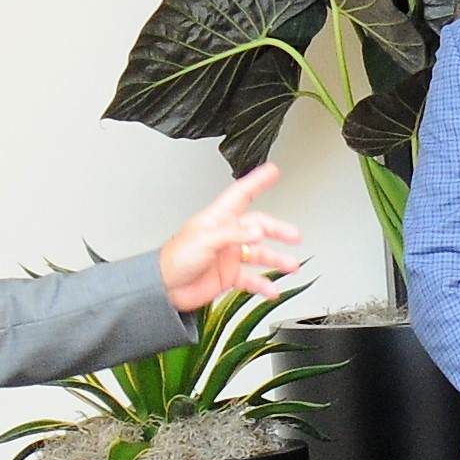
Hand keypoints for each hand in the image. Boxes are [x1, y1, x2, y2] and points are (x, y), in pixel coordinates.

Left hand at [157, 165, 306, 312]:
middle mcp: (227, 235)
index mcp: (218, 219)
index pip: (241, 194)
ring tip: (290, 265)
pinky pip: (252, 278)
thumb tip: (257, 231)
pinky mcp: (229, 276)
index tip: (272, 171)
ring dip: (276, 259)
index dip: (257, 181)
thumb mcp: (204, 240)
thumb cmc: (174, 260)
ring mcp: (229, 256)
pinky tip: (271, 289)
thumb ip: (232, 234)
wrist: (165, 288)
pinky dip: (263, 284)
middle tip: (294, 235)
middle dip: (278, 230)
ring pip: (260, 254)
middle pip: (259, 227)